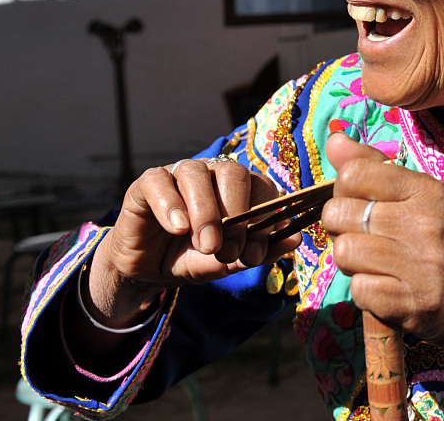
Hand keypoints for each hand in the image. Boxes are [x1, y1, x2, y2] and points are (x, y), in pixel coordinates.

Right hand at [88, 157, 302, 326]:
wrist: (149, 271)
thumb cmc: (194, 258)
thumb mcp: (227, 262)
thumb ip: (259, 251)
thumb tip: (295, 240)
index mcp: (241, 188)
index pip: (261, 188)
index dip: (262, 219)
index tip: (254, 254)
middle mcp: (213, 173)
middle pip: (233, 173)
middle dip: (236, 214)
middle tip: (227, 250)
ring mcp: (180, 173)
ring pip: (197, 174)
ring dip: (206, 211)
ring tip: (206, 244)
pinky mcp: (148, 182)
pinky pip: (159, 181)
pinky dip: (171, 204)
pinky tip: (178, 228)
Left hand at [321, 133, 443, 399]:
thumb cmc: (443, 244)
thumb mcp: (419, 199)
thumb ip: (373, 168)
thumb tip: (334, 138)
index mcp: (428, 191)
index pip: (353, 174)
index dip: (344, 191)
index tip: (361, 204)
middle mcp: (425, 223)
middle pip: (339, 213)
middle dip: (343, 228)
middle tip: (367, 238)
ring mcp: (419, 265)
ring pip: (343, 251)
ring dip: (351, 262)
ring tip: (375, 264)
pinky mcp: (409, 303)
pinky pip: (357, 289)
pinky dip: (365, 292)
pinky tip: (387, 288)